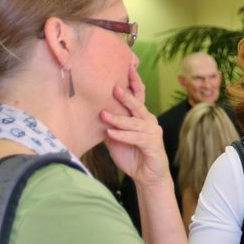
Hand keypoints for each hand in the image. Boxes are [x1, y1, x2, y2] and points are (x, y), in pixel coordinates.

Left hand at [101, 65, 167, 186]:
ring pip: (135, 122)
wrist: (147, 176)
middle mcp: (149, 121)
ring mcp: (152, 132)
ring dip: (119, 118)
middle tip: (114, 87)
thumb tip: (90, 111)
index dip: (133, 82)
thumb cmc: (132, 155)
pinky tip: (111, 133)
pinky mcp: (153, 145)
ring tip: (103, 114)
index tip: (126, 67)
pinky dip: (123, 135)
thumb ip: (109, 123)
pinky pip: (137, 138)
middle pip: (138, 105)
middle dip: (126, 96)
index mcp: (141, 116)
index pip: (138, 95)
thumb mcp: (116, 136)